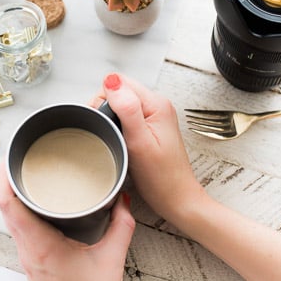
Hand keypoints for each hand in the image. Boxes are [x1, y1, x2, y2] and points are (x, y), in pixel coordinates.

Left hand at [0, 163, 134, 280]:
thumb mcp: (112, 258)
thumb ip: (121, 225)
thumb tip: (122, 201)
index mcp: (40, 245)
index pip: (9, 205)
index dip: (4, 178)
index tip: (8, 159)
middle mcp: (28, 251)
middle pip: (4, 208)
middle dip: (6, 180)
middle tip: (15, 159)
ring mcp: (28, 258)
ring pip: (9, 219)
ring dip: (11, 195)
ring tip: (22, 174)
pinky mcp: (32, 262)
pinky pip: (18, 229)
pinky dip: (19, 210)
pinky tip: (32, 203)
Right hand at [92, 73, 206, 224]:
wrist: (176, 199)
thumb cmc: (161, 178)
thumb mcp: (139, 142)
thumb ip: (126, 108)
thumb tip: (112, 81)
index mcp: (156, 104)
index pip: (118, 83)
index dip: (104, 101)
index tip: (107, 124)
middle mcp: (157, 105)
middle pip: (118, 92)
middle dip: (107, 111)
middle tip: (113, 136)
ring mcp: (154, 116)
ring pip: (120, 105)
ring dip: (112, 120)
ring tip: (118, 141)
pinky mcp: (150, 127)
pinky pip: (125, 117)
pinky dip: (118, 128)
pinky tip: (121, 142)